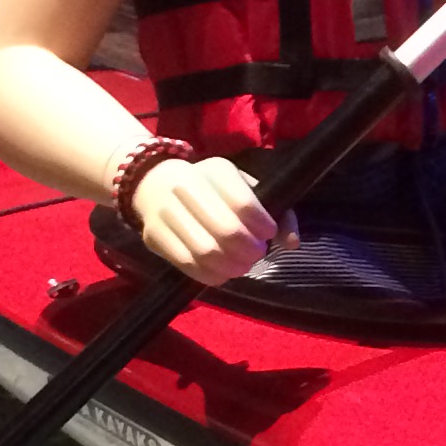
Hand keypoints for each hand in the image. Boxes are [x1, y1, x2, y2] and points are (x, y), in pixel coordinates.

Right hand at [129, 154, 282, 285]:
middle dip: (249, 250)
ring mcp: (166, 212)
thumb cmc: (213, 190)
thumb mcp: (245, 189)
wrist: (155, 186)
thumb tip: (292, 243)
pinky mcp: (153, 236)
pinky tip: (222, 273)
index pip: (245, 203)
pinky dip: (210, 275)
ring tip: (241, 266)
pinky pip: (186, 264)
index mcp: (217, 170)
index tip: (267, 234)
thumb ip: (277, 213)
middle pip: (227, 231)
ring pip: (206, 251)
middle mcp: (187, 186)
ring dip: (231, 266)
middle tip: (256, 254)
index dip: (262, 225)